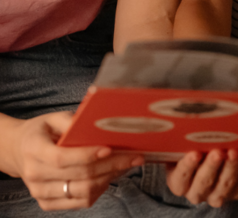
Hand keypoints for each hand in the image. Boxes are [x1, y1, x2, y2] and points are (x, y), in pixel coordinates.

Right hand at [8, 112, 141, 210]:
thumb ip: (72, 121)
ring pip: (83, 191)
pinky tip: (111, 176)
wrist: (19, 151)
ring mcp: (40, 192)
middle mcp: (35, 175)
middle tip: (134, 156)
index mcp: (34, 150)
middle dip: (111, 165)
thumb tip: (99, 123)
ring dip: (110, 178)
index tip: (110, 148)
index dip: (87, 155)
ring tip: (127, 165)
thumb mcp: (53, 118)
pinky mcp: (48, 203)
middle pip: (79, 176)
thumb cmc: (42, 132)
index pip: (61, 158)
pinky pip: (80, 202)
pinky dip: (100, 190)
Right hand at [166, 149, 237, 206]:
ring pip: (225, 184)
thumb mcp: (186, 147)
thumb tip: (190, 123)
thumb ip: (186, 142)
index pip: (181, 177)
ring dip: (231, 167)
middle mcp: (197, 192)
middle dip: (212, 167)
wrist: (217, 161)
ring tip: (235, 152)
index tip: (195, 153)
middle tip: (218, 152)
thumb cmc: (197, 149)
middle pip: (204, 183)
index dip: (187, 166)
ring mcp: (219, 194)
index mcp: (180, 183)